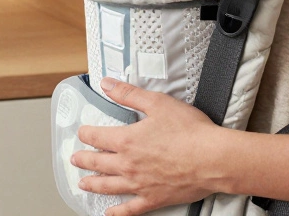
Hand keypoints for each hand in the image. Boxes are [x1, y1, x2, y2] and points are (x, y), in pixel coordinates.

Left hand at [74, 78, 220, 214]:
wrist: (213, 159)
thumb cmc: (190, 132)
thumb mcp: (158, 103)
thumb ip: (129, 94)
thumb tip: (108, 85)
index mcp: (127, 141)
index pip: (97, 137)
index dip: (86, 134)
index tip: (82, 133)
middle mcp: (128, 165)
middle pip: (97, 163)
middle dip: (84, 160)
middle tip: (75, 159)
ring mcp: (139, 184)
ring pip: (108, 186)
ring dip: (93, 184)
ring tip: (83, 184)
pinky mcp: (153, 199)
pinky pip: (129, 209)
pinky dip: (117, 212)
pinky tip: (109, 213)